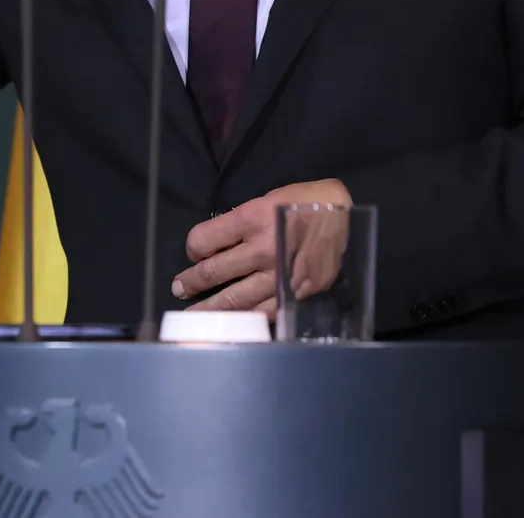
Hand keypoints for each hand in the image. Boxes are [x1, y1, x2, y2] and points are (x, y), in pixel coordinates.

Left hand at [171, 179, 350, 316]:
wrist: (343, 212)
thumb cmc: (301, 201)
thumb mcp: (264, 201)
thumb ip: (239, 225)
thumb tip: (217, 247)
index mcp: (250, 220)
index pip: (203, 240)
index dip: (193, 248)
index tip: (193, 254)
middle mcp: (261, 249)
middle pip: (213, 272)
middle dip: (191, 283)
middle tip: (179, 290)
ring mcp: (279, 274)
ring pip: (236, 299)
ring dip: (212, 308)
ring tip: (196, 316)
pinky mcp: (297, 292)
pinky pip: (266, 311)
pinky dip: (248, 318)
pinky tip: (237, 322)